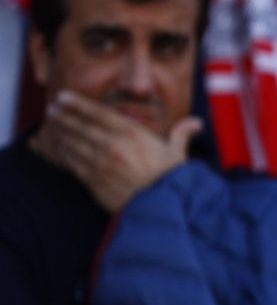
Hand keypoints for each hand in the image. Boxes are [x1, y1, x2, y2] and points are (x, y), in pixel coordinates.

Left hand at [31, 91, 200, 212]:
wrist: (160, 208)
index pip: (98, 113)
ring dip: (61, 132)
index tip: (63, 96)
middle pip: (80, 125)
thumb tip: (197, 122)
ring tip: (52, 126)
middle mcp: (113, 144)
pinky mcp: (93, 180)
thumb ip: (181, 134)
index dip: (78, 103)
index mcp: (132, 134)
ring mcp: (100, 163)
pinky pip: (73, 162)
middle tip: (52, 109)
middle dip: (63, 116)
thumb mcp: (178, 154)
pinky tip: (60, 148)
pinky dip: (64, 153)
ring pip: (73, 142)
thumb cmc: (171, 180)